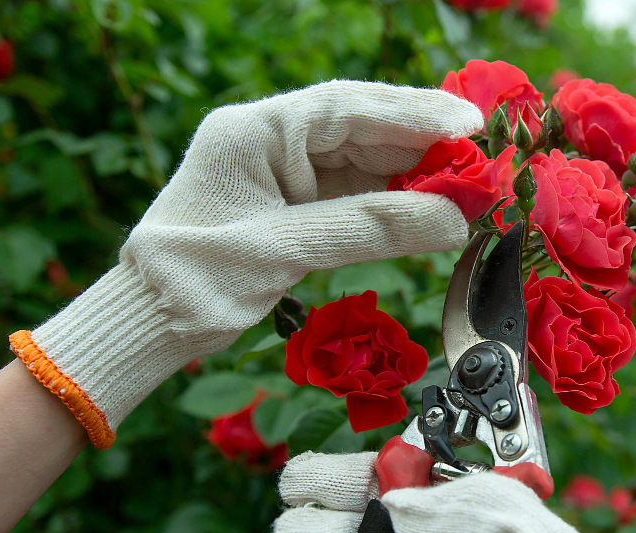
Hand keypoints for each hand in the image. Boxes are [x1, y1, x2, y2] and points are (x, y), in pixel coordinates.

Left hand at [9, 81, 481, 447]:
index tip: (471, 123)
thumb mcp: (281, 251)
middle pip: (362, 128)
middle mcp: (271, 140)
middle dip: (425, 140)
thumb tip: (453, 222)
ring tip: (472, 182)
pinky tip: (433, 206)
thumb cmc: (195, 282)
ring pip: (364, 160)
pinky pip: (355, 193)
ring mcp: (284, 171)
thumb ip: (368, 229)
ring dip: (417, 172)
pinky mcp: (295, 204)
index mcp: (254, 132)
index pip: (346, 109)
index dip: (413, 113)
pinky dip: (395, 202)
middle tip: (486, 151)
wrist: (149, 321)